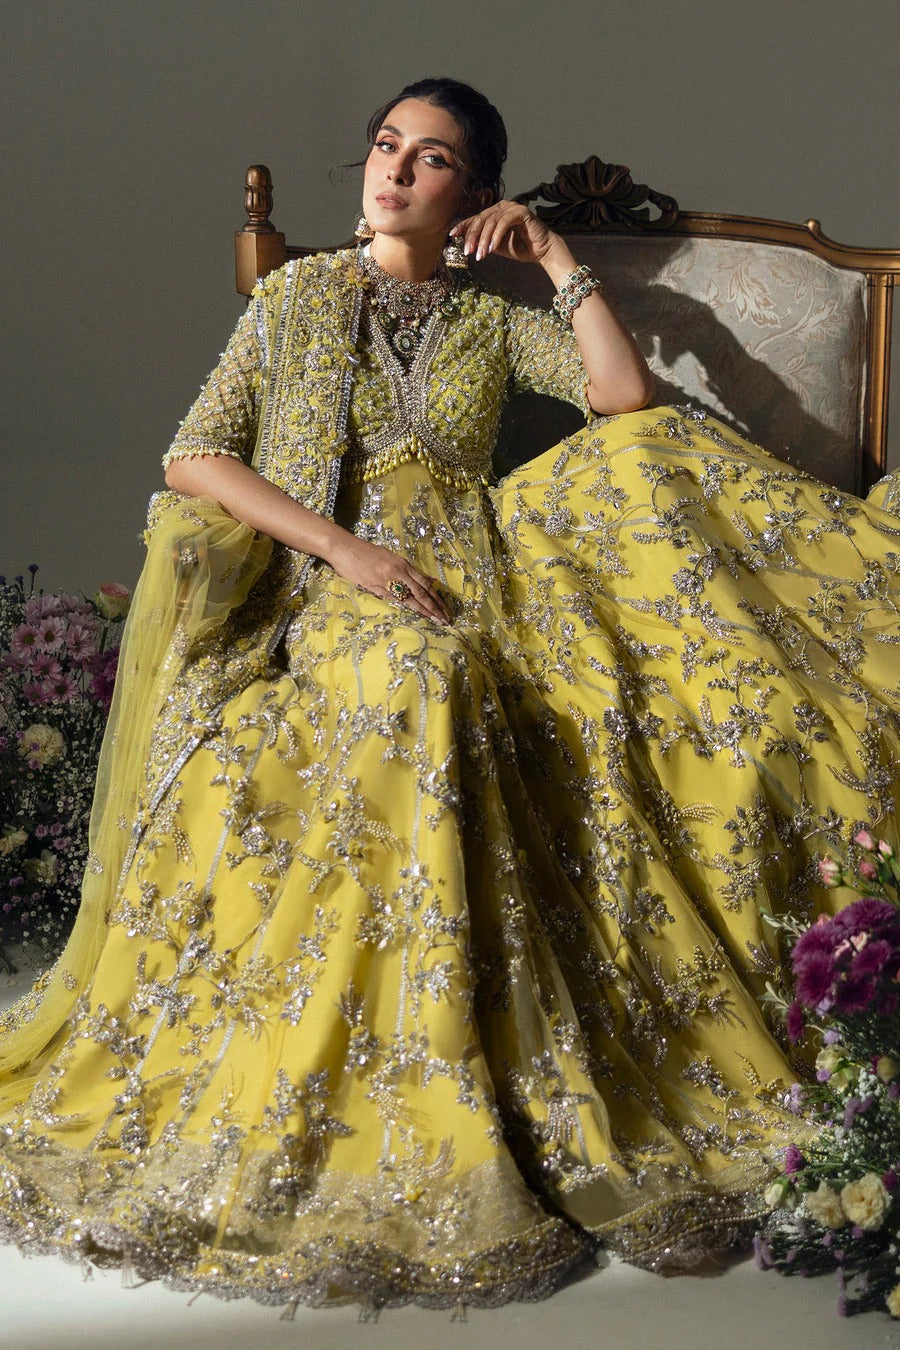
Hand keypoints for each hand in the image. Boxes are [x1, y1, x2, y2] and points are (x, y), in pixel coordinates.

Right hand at [326, 532, 449, 625]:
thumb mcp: (389, 557)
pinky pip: (391, 598)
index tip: (444, 608)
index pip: (424, 583)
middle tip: (445, 619)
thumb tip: (426, 581)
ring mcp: (385, 580)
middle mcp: (397, 571)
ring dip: (423, 610)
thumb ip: (406, 570)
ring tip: (434, 620)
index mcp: (402, 563)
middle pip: (421, 592)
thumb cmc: (365, 552)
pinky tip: (413, 614)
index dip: (436, 597)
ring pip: (408, 598)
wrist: (344, 547)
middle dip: (434, 607)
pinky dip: (404, 606)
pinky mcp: (373, 586)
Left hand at [450, 200, 554, 264]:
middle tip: (468, 252)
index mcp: (495, 212)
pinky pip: (504, 222)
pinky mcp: (521, 211)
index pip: (476, 218)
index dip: (463, 226)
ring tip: (481, 255)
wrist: (541, 252)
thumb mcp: (495, 245)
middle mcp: (502, 206)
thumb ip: (482, 241)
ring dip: (484, 239)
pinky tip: (492, 248)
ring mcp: (512, 207)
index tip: (452, 235)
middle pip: (481, 219)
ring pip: (491, 221)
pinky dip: (497, 235)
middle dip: (472, 236)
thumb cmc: (519, 247)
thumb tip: (465, 243)